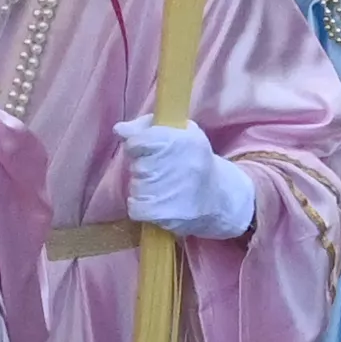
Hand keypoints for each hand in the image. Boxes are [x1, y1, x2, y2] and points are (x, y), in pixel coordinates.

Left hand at [113, 119, 255, 240]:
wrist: (220, 199)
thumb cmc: (195, 162)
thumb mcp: (182, 133)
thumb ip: (148, 127)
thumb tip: (119, 129)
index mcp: (182, 140)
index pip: (139, 141)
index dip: (138, 146)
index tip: (147, 150)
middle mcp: (177, 164)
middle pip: (137, 166)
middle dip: (144, 169)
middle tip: (161, 172)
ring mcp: (170, 191)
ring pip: (136, 186)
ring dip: (144, 188)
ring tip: (163, 188)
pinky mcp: (166, 214)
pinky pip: (135, 208)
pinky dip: (141, 206)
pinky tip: (156, 203)